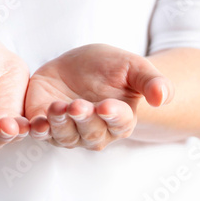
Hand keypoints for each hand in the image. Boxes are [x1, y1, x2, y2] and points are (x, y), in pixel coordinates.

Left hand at [25, 44, 173, 149]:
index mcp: (120, 119)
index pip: (120, 122)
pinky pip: (41, 133)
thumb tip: (164, 98)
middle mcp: (95, 130)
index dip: (113, 116)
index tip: (107, 106)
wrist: (80, 65)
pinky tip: (35, 123)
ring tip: (57, 107)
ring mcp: (68, 130)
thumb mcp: (133, 67)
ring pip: (65, 136)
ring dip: (60, 125)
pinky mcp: (45, 123)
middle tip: (78, 105)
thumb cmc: (111, 67)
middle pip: (91, 133)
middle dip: (84, 120)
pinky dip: (37, 131)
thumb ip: (151, 81)